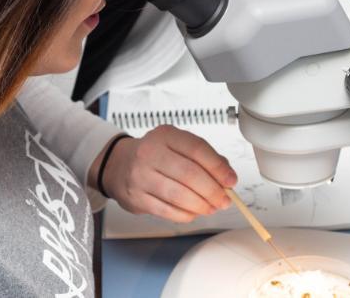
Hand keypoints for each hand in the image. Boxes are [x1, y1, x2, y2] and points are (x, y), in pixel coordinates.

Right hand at [91, 125, 237, 222]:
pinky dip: (186, 215)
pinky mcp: (137, 198)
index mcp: (165, 135)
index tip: (231, 181)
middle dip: (213, 191)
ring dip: (202, 206)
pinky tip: (193, 212)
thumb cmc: (154, 155)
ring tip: (211, 207)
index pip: (197, 149)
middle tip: (224, 200)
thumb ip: (204, 157)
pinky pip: (168, 211)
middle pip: (190, 174)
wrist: (119, 165)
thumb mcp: (177, 145)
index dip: (218, 167)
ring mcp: (141, 176)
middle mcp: (150, 152)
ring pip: (179, 195)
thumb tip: (226, 177)